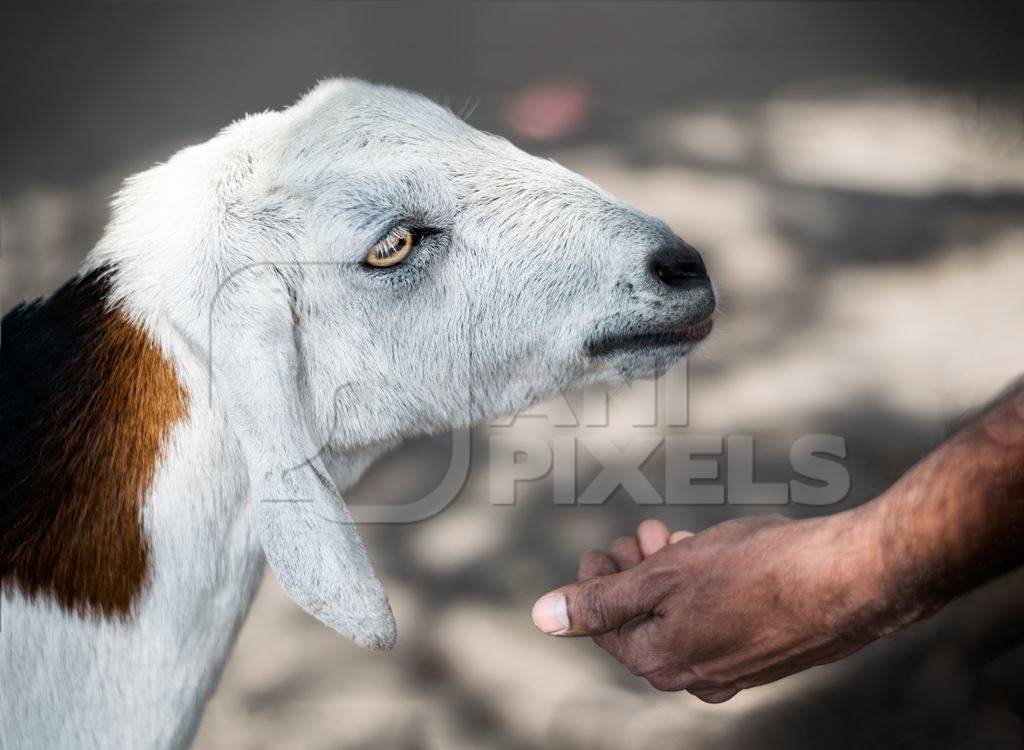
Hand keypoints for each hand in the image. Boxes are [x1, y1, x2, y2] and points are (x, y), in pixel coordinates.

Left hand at [532, 512, 909, 702]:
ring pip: (682, 617)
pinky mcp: (768, 650)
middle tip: (638, 535)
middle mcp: (696, 676)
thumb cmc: (755, 571)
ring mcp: (736, 667)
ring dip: (669, 574)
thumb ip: (601, 599)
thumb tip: (542, 617)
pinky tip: (711, 554)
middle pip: (644, 621)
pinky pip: (718, 620)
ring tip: (673, 535)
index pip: (604, 625)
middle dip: (633, 572)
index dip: (593, 583)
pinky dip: (704, 587)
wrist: (851, 580)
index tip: (598, 549)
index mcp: (661, 662)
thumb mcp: (663, 576)